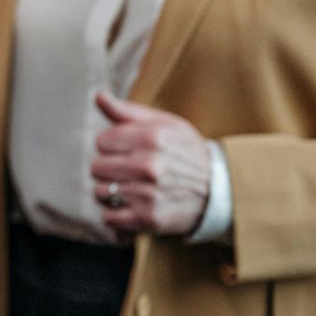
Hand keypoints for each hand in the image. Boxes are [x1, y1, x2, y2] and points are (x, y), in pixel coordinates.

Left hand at [91, 91, 212, 235]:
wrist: (219, 190)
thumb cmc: (185, 152)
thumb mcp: (164, 124)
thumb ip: (127, 111)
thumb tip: (98, 96)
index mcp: (151, 137)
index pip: (102, 141)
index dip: (112, 146)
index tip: (127, 151)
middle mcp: (149, 165)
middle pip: (96, 167)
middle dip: (109, 168)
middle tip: (128, 171)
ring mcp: (147, 194)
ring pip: (100, 192)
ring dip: (111, 192)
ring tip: (131, 188)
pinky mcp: (148, 219)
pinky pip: (108, 217)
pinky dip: (115, 214)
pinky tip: (130, 206)